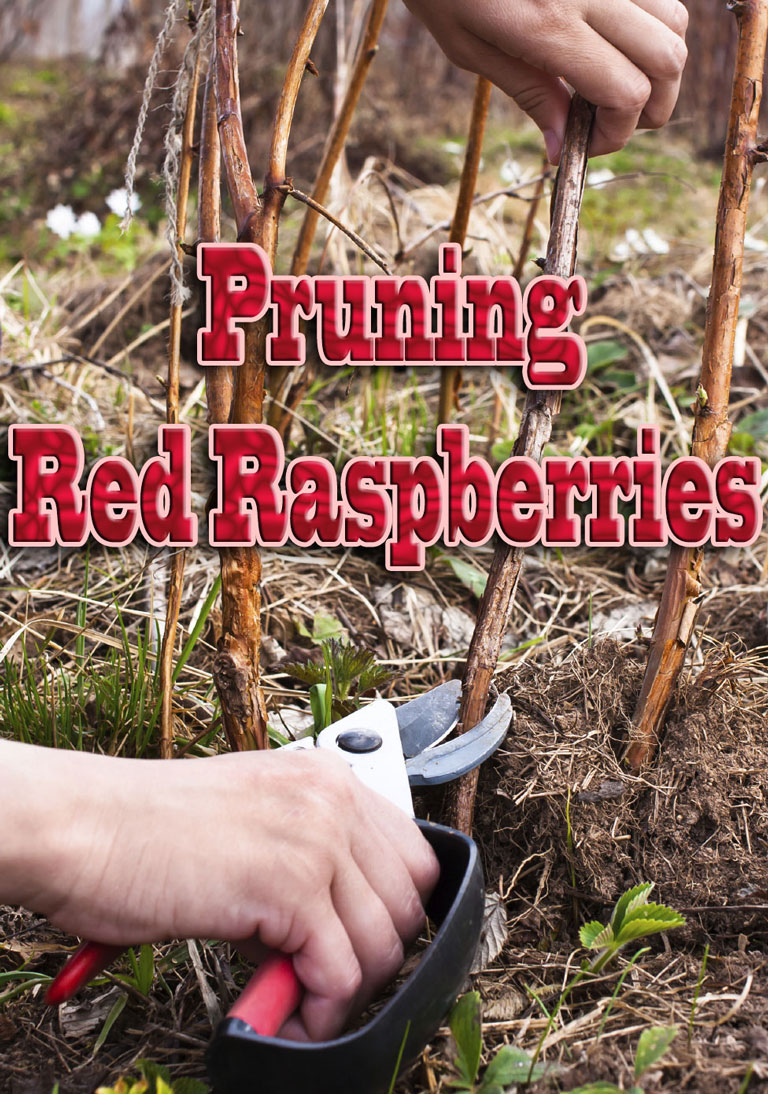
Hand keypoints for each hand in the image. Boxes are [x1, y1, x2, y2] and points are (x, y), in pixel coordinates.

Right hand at [2, 741, 438, 1040]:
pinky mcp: (288, 887)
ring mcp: (314, 839)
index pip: (411, 856)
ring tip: (296, 1003)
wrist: (84, 826)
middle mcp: (331, 799)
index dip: (391, 914)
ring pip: (383, 944)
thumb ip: (304, 860)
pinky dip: (320, 1012)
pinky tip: (282, 1014)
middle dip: (373, 957)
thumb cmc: (147, 831)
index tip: (358, 946)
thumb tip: (337, 931)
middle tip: (323, 983)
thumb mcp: (251, 824)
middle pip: (406, 903)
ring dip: (344, 991)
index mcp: (325, 779)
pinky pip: (341, 974)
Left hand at [404, 0, 688, 161]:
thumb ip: (527, 93)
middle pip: (667, 59)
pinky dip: (650, 23)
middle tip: (616, 122)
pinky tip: (614, 40)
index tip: (589, 144)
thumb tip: (562, 146)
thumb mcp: (469, 47)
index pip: (625, 92)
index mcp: (549, 25)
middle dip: (653, 107)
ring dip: (659, 62)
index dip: (617, 133)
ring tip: (620, 81)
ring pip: (675, 19)